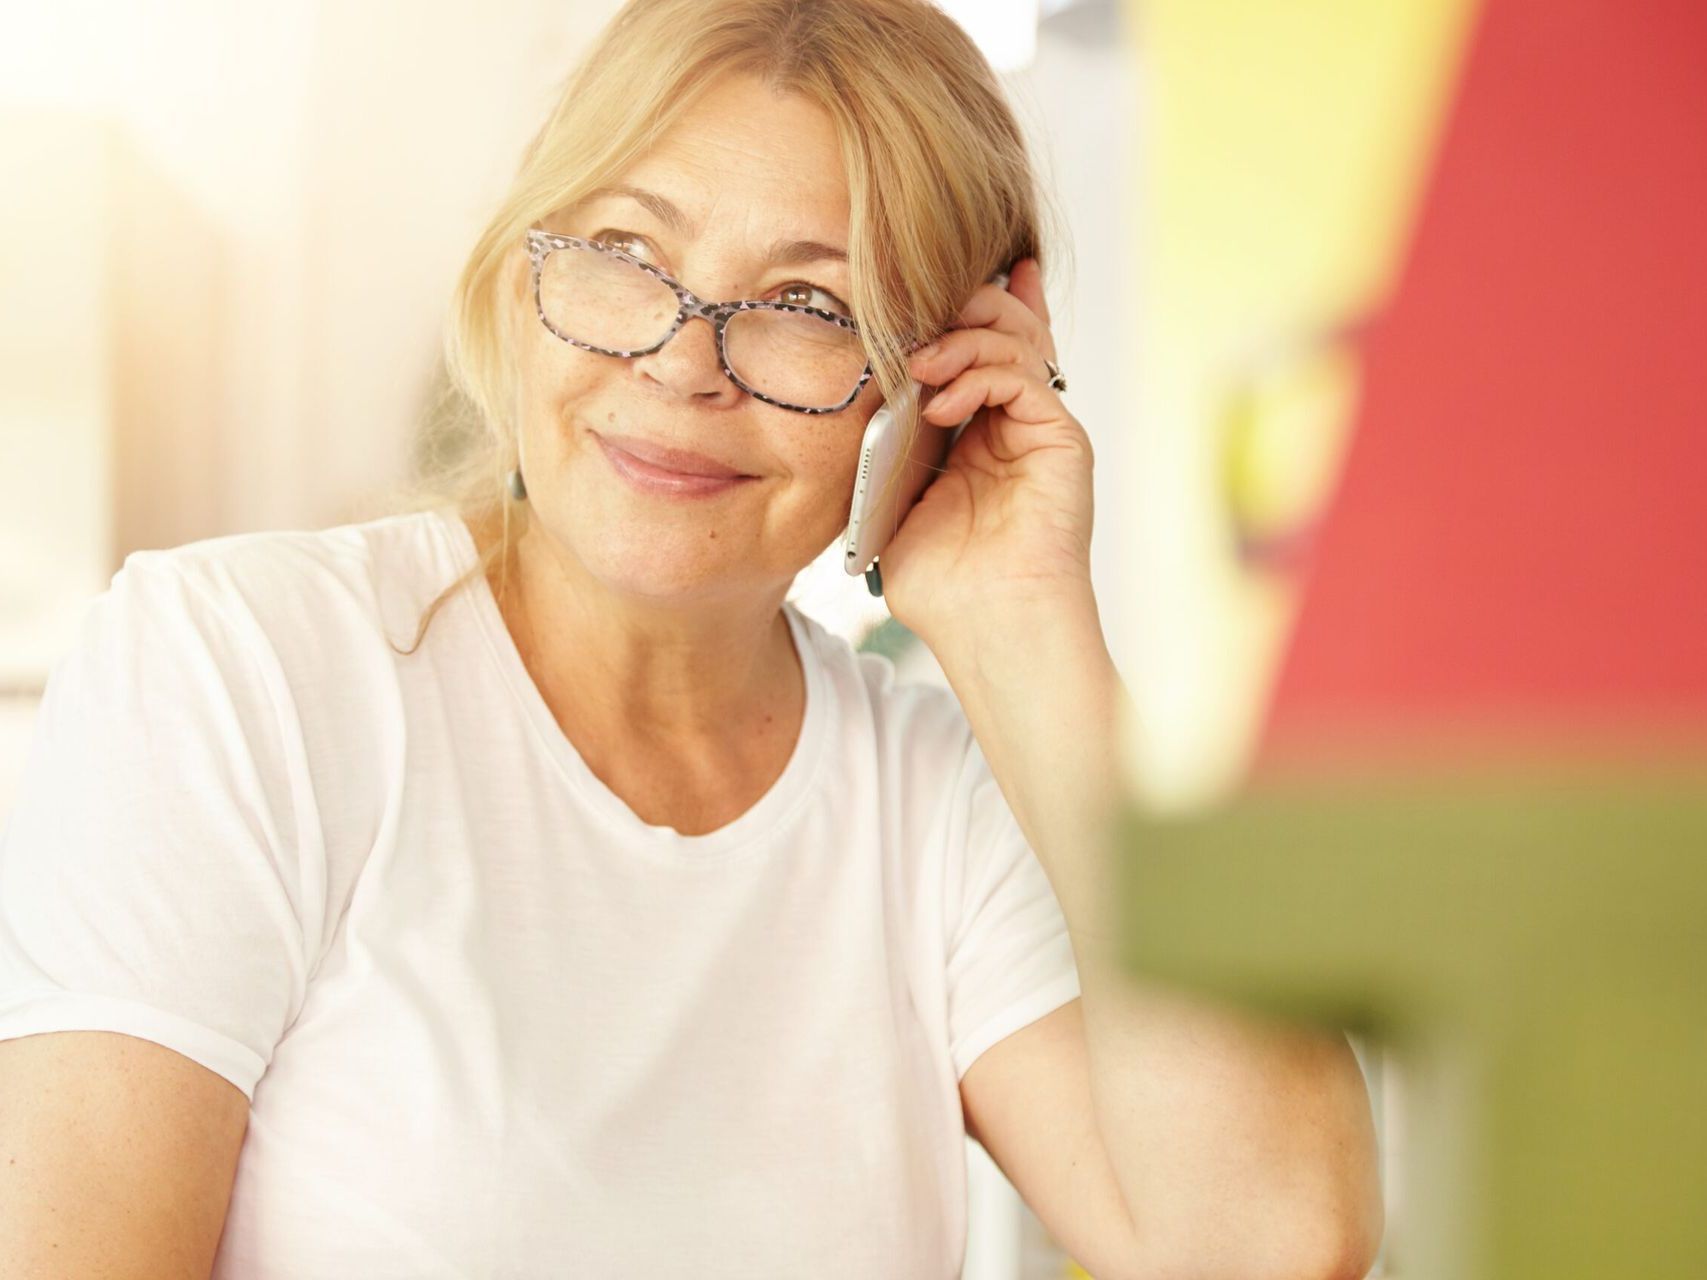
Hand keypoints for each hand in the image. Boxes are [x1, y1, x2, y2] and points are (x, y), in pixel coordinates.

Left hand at [877, 258, 1096, 654]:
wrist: (989, 628)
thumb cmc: (942, 586)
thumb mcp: (893, 505)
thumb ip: (887, 451)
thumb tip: (861, 400)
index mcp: (978, 435)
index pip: (974, 351)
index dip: (955, 311)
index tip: (912, 279)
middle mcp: (1016, 424)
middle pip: (1002, 328)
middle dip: (958, 307)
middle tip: (912, 311)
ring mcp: (1042, 429)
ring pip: (1015, 340)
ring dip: (960, 338)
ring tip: (919, 366)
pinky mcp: (1062, 439)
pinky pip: (1025, 375)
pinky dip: (979, 374)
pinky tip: (939, 402)